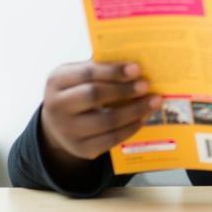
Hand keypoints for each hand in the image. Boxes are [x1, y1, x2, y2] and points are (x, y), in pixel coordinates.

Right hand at [40, 60, 160, 162]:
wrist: (58, 124)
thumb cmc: (78, 91)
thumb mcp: (80, 75)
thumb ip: (102, 67)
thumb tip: (137, 62)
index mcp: (57, 81)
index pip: (87, 73)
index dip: (113, 71)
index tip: (137, 68)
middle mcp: (57, 106)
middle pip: (94, 96)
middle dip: (124, 90)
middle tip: (146, 85)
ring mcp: (67, 130)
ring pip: (106, 120)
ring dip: (135, 110)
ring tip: (154, 101)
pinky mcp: (81, 148)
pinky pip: (111, 139)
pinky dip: (131, 128)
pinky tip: (143, 118)